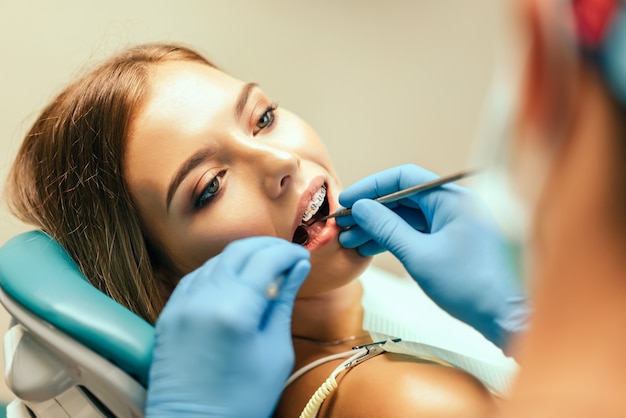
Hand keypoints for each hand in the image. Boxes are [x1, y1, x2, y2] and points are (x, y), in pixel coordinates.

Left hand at [145, 236, 310, 417]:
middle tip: (288, 256)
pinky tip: (235, 280)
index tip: (303, 258)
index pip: (266, 259)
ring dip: (243, 257)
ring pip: (216, 260)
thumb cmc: (242, 400)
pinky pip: (196, 277)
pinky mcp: (168, 314)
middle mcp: (203, 299)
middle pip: (238, 251)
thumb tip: (297, 268)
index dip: (288, 253)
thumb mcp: (275, 351)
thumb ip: (283, 302)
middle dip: (267, 247)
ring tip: (265, 268)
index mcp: (234, 310)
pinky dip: (219, 270)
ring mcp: (180, 305)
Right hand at [337, 164, 527, 348]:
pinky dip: (392, 239)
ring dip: (378, 227)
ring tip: (349, 239)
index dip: (371, 187)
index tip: (346, 200)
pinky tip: (369, 248)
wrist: (502, 316)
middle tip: (342, 223)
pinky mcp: (449, 242)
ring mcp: (451, 224)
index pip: (403, 178)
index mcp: (451, 198)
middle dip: (371, 211)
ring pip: (406, 217)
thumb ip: (386, 227)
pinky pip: (415, 232)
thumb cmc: (467, 284)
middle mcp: (452, 205)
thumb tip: (360, 207)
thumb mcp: (418, 255)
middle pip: (402, 198)